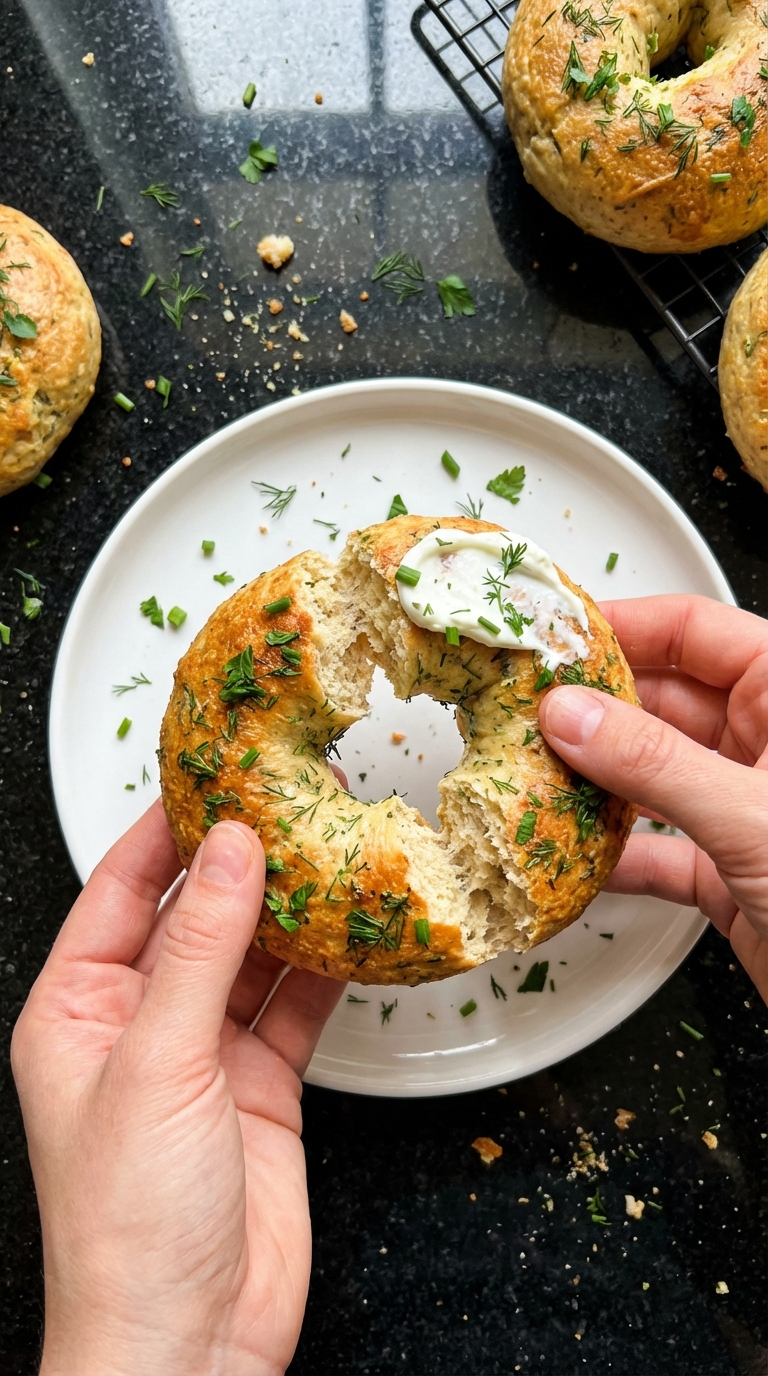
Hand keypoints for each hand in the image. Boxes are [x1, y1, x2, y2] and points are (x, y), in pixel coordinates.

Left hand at [11, 802, 343, 1375]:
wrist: (188, 1347)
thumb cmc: (126, 1232)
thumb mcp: (158, 1065)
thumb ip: (200, 949)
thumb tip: (233, 851)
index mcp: (79, 1010)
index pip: (123, 888)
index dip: (168, 827)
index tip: (217, 774)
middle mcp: (140, 1024)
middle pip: (197, 913)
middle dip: (245, 861)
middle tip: (295, 799)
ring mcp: (205, 1055)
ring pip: (254, 954)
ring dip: (295, 909)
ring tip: (336, 847)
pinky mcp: (263, 1085)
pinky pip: (298, 1005)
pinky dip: (330, 968)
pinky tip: (357, 929)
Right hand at [538, 595, 767, 1000]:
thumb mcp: (750, 816)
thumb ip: (655, 763)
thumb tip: (571, 714)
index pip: (697, 632)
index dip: (625, 626)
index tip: (553, 636)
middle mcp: (767, 748)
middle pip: (663, 702)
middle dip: (592, 709)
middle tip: (520, 711)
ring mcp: (746, 811)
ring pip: (652, 776)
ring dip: (592, 783)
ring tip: (528, 778)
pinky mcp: (731, 874)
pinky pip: (657, 851)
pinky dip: (613, 858)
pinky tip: (568, 862)